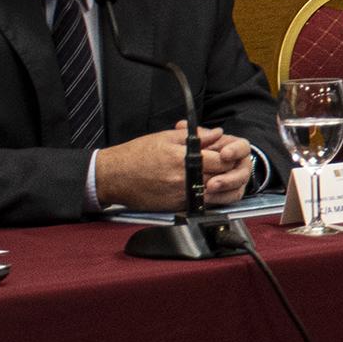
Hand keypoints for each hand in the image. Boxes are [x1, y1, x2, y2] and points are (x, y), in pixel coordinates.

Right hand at [95, 121, 252, 210]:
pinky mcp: (175, 207)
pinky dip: (207, 196)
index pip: (222, 160)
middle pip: (221, 177)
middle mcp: (184, 180)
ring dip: (221, 186)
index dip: (230, 156)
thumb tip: (217, 133)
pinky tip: (204, 189)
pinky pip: (200, 204)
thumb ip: (196, 136)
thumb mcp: (165, 138)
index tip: (228, 152)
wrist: (112, 177)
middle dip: (229, 171)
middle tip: (227, 164)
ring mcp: (180, 196)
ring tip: (218, 176)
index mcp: (184, 160)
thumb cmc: (135, 155)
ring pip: (214, 194)